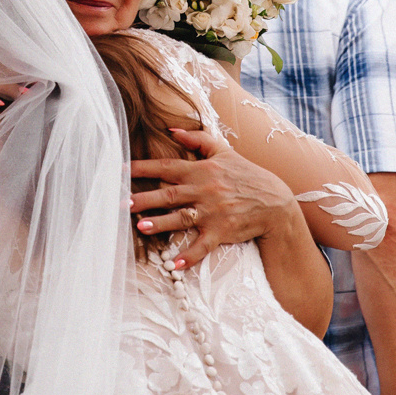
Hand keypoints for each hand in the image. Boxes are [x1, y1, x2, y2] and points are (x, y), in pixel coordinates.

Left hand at [130, 126, 297, 268]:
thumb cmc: (246, 175)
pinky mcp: (222, 232)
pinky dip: (190, 256)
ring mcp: (213, 212)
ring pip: (181, 218)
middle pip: (169, 194)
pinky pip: (203, 245)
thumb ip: (197, 139)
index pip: (166, 166)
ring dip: (160, 223)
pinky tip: (174, 265)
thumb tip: (171, 128)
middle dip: (144, 198)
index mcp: (202, 170)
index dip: (143, 168)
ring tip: (140, 226)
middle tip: (121, 202)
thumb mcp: (224, 151)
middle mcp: (204, 190)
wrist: (275, 202)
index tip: (120, 170)